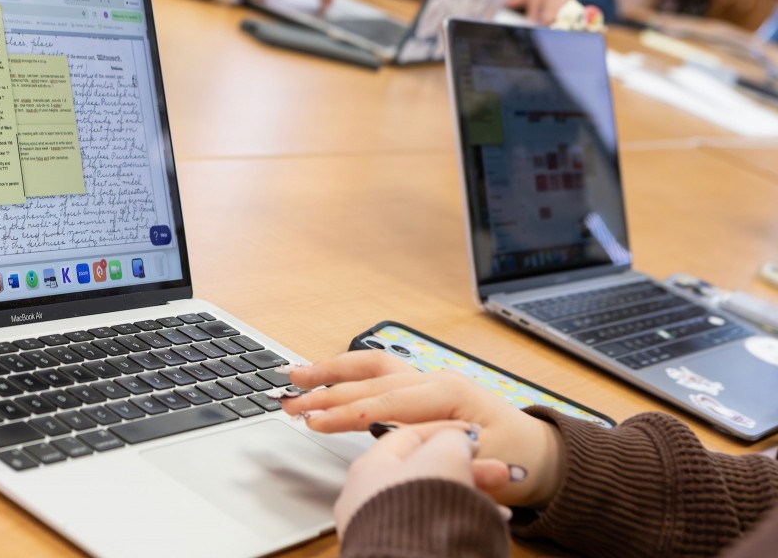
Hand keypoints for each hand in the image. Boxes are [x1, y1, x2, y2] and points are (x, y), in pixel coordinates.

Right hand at [280, 350, 564, 506]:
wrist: (539, 454)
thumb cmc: (514, 460)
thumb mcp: (479, 462)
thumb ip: (435, 448)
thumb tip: (394, 444)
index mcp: (447, 393)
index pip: (384, 402)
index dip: (344, 412)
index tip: (312, 421)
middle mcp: (434, 377)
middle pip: (370, 379)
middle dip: (326, 391)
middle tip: (288, 402)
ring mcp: (427, 378)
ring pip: (371, 366)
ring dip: (331, 370)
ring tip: (294, 374)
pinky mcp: (421, 387)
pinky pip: (379, 372)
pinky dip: (349, 373)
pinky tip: (325, 377)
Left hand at [335, 423, 506, 536]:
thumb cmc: (421, 511)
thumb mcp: (446, 455)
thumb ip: (452, 439)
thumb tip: (458, 442)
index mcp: (371, 466)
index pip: (410, 436)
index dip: (447, 431)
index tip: (473, 435)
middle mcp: (369, 496)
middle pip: (424, 471)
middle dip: (466, 469)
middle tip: (498, 472)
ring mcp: (382, 525)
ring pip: (431, 501)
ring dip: (467, 498)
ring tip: (498, 506)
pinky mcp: (398, 548)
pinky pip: (431, 526)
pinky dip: (457, 522)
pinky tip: (483, 525)